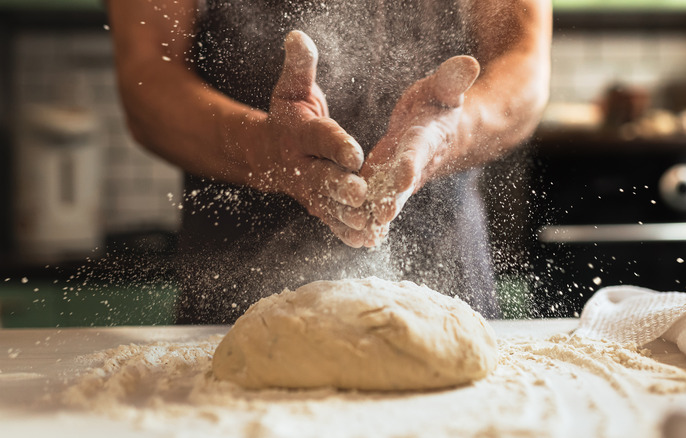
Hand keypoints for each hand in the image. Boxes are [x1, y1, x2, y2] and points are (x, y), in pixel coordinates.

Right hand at [247, 31, 367, 246]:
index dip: (336, 144)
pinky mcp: (316, 206)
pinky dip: (346, 232)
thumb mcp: (292, 88)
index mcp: (300, 134)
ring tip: (370, 223)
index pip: (320, 138)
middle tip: (361, 194)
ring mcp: (308, 190)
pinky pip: (330, 220)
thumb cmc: (288, 115)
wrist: (265, 153)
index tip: (355, 152)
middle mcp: (302, 165)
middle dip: (340, 187)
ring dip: (347, 216)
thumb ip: (300, 66)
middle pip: (322, 177)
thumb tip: (297, 36)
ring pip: (328, 205)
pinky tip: (367, 241)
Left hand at [356, 56, 480, 246]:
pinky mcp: (386, 183)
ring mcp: (400, 177)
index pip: (419, 150)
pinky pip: (376, 201)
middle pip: (403, 184)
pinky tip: (353, 235)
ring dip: (375, 215)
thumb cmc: (440, 104)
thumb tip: (469, 62)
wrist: (444, 131)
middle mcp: (414, 163)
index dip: (411, 162)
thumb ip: (452, 79)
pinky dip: (367, 217)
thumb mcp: (445, 88)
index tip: (403, 175)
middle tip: (380, 216)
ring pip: (387, 198)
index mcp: (427, 137)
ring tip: (361, 233)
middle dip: (392, 200)